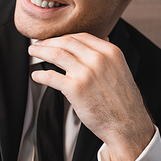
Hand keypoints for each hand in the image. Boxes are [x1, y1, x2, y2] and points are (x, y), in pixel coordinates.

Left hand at [29, 32, 153, 160]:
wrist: (127, 124)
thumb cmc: (123, 102)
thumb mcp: (121, 70)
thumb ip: (108, 56)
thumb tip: (101, 38)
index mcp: (110, 52)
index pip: (81, 36)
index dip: (63, 36)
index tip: (54, 39)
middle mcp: (98, 59)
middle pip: (67, 42)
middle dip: (49, 41)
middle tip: (38, 44)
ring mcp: (86, 73)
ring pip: (57, 54)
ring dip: (41, 52)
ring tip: (33, 53)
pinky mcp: (75, 88)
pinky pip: (52, 76)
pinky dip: (41, 75)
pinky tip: (36, 76)